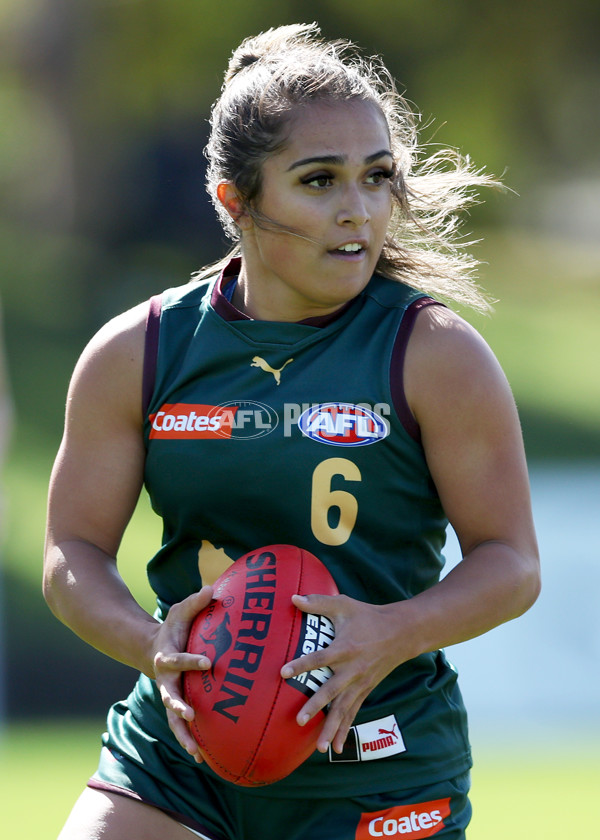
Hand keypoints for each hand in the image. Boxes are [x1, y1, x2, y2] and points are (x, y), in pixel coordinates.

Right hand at [151, 585, 213, 761]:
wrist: (153, 649)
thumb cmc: (173, 627)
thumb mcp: (180, 612)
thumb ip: (194, 602)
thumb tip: (211, 588)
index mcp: (166, 657)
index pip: (178, 660)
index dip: (191, 661)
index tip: (208, 662)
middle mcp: (165, 680)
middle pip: (169, 696)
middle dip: (179, 707)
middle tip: (191, 715)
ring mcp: (169, 695)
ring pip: (173, 719)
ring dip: (183, 734)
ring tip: (195, 752)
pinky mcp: (176, 706)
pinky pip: (181, 726)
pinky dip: (189, 740)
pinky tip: (201, 757)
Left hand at [280, 593, 407, 754]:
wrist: (401, 632)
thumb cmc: (367, 616)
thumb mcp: (344, 605)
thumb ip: (318, 602)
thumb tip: (292, 597)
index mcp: (345, 648)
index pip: (320, 658)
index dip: (302, 665)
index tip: (283, 673)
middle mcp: (353, 669)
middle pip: (332, 690)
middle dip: (316, 706)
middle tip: (299, 720)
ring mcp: (361, 683)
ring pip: (344, 708)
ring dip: (332, 727)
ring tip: (320, 748)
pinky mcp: (365, 690)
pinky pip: (353, 712)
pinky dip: (345, 730)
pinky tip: (336, 747)